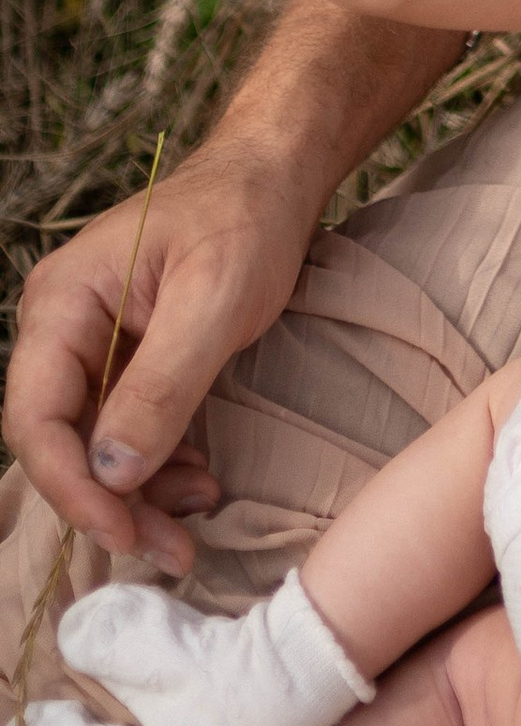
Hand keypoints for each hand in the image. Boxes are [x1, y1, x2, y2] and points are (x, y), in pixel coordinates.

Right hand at [3, 133, 314, 572]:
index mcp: (63, 303)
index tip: (124, 532)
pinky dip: (158, 465)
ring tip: (198, 518)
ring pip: (96, 446)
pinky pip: (127, 430)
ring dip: (140, 493)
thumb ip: (161, 385)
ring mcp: (94, 345)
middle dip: (113, 503)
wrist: (279, 175)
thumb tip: (112, 473)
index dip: (72, 487)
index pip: (36, 417)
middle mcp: (63, 327)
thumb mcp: (215, 299)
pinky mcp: (129, 360)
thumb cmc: (247, 217)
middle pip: (63, 441)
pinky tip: (199, 481)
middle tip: (172, 550)